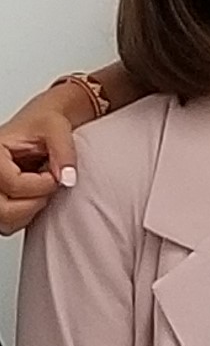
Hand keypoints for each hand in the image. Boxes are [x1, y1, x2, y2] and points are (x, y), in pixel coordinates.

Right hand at [0, 83, 87, 235]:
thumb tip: (67, 180)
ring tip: (40, 191)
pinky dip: (22, 218)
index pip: (12, 183)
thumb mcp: (58, 128)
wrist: (43, 125)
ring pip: (2, 219)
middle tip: (49, 187)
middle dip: (33, 203)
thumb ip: (64, 152)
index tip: (55, 175)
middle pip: (2, 208)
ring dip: (28, 213)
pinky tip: (33, 199)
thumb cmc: (46, 123)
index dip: (41, 185)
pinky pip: (4, 223)